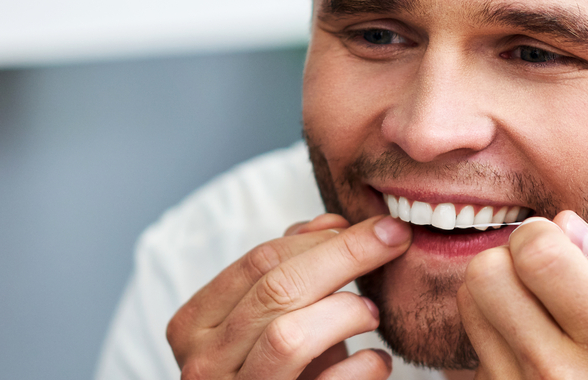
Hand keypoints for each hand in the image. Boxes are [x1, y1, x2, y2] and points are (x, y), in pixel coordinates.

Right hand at [167, 214, 406, 379]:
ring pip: (289, 336)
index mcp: (193, 325)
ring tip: (372, 312)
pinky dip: (362, 366)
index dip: (321, 237)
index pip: (258, 262)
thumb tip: (331, 222)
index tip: (372, 227)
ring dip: (344, 312)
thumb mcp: (265, 319)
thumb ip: (286, 268)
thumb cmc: (268, 373)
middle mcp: (204, 362)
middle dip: (345, 256)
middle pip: (277, 290)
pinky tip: (377, 360)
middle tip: (393, 240)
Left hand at [457, 211, 587, 379]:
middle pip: (485, 274)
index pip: (535, 252)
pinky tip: (532, 355)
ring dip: (496, 297)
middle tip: (543, 280)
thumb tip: (564, 226)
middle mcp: (555, 373)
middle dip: (511, 262)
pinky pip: (472, 348)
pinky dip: (495, 340)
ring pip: (468, 306)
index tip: (562, 252)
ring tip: (538, 316)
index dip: (544, 237)